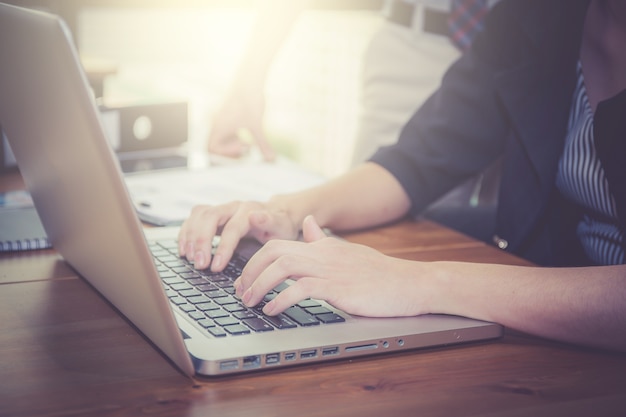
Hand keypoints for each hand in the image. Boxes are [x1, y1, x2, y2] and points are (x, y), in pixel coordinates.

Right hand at [177, 200, 297, 271]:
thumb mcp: (281, 226)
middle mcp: (232, 207)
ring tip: (189, 258)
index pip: (231, 227)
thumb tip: (255, 216)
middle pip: (209, 217)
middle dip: (201, 241)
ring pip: (198, 215)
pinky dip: (185, 234)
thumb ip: (269, 221)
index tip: (216, 267)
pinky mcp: (212, 215)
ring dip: (190, 237)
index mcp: (248, 210)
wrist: (277, 215)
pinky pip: (193, 219)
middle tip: (199, 265)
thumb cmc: (279, 225)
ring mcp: (221, 209)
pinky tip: (184, 250)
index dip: (222, 247)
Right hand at [207, 87, 275, 160]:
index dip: (225, 154)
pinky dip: (236, 138)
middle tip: (246, 151)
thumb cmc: (250, 100)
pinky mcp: (228, 116)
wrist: (249, 79)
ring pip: (222, 139)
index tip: (242, 148)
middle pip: (216, 146)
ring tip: (248, 146)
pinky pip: (227, 132)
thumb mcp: (257, 126)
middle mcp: (217, 124)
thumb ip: (263, 144)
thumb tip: (271, 159)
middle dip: (230, 152)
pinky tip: (249, 136)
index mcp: (218, 127)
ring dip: (233, 146)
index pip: (212, 149)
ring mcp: (222, 120)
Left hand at [234, 216, 428, 317]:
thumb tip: (307, 223)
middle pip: (273, 251)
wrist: (409, 283)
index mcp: (322, 246)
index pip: (278, 244)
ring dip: (259, 284)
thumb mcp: (346, 251)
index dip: (255, 260)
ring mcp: (329, 269)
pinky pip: (302, 289)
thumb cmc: (379, 273)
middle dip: (249, 270)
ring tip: (249, 302)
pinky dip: (281, 299)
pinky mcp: (338, 287)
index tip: (245, 279)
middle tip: (240, 292)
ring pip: (283, 266)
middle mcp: (322, 253)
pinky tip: (272, 311)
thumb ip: (322, 239)